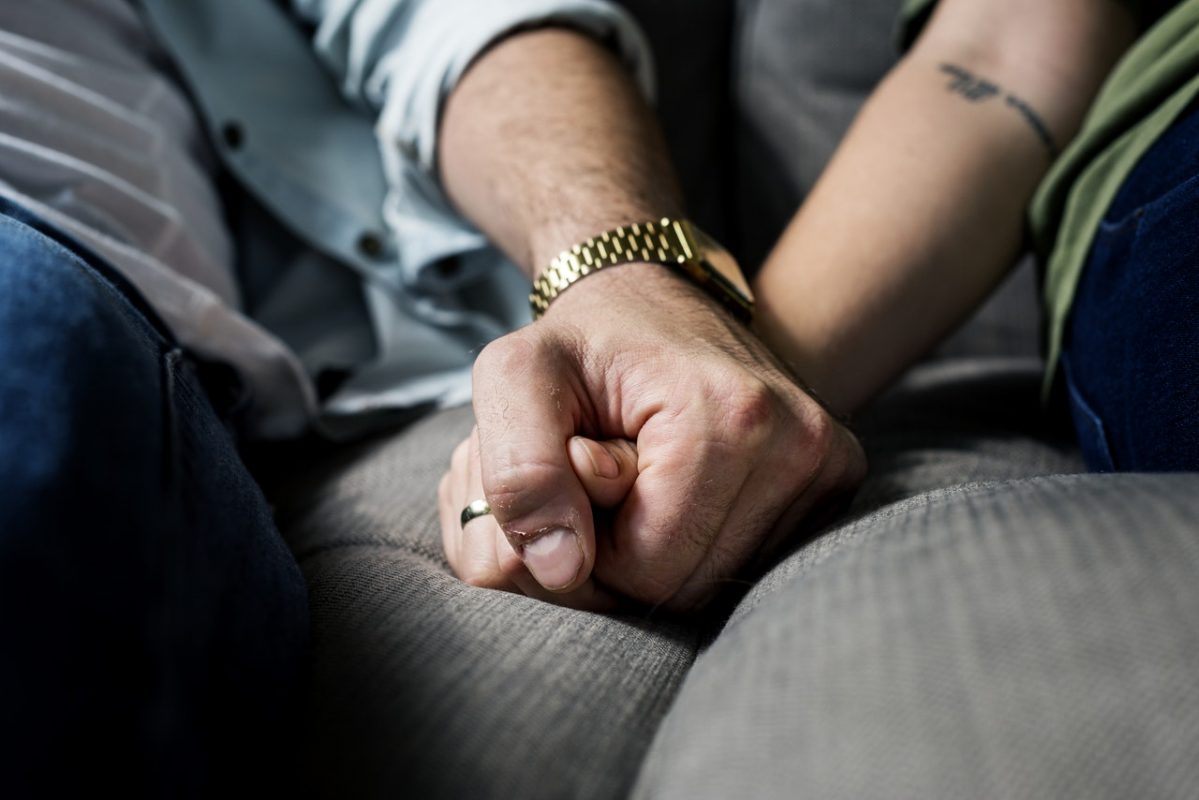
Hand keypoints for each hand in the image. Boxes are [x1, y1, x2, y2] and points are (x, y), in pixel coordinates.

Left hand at [453, 264, 865, 610]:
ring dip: (660, 547)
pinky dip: (701, 538)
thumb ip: (519, 474)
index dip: (590, 544)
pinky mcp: (835, 477)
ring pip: (718, 582)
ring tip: (642, 474)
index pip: (647, 569)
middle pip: (689, 587)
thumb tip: (559, 571)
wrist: (652, 297)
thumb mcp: (514, 379)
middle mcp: (800, 442)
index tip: (583, 470)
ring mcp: (828, 462)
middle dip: (625, 552)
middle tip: (607, 473)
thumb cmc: (580, 343)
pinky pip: (750, 560)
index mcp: (730, 414)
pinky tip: (682, 483)